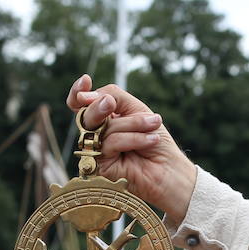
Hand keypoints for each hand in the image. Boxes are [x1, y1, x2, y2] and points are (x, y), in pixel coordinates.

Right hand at [66, 74, 197, 223]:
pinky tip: (150, 141)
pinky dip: (133, 138)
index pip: (79, 104)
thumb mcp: (137, 109)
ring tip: (153, 125)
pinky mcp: (100, 166)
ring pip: (102, 127)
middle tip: (112, 104)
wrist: (170, 169)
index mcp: (103, 118)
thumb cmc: (156, 139)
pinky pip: (109, 143)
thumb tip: (86, 96)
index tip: (85, 80)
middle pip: (85, 115)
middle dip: (100, 106)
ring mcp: (96, 151)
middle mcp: (96, 134)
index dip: (77, 92)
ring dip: (132, 123)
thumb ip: (114, 96)